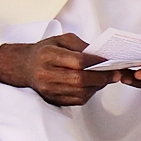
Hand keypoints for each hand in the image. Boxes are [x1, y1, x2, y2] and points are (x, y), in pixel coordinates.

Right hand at [0, 34, 117, 105]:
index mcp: (48, 56)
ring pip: (80, 92)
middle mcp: (46, 75)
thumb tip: (101, 55)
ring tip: (108, 78)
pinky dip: (90, 93)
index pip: (77, 61)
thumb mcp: (61, 40)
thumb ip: (80, 45)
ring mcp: (49, 90)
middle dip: (102, 77)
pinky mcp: (53, 100)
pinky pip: (77, 100)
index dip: (96, 62)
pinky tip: (95, 85)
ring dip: (98, 86)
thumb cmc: (45, 51)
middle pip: (80, 80)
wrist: (24, 67)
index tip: (109, 61)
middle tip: (116, 74)